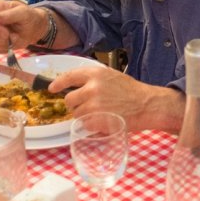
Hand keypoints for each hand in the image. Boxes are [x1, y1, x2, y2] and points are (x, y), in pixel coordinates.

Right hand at [0, 1, 45, 51]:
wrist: (32, 29)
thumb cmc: (28, 17)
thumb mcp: (24, 13)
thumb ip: (10, 15)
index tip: (6, 34)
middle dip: (1, 38)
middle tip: (14, 37)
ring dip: (4, 43)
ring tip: (14, 37)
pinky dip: (3, 48)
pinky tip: (10, 43)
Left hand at [50, 66, 183, 132]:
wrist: (148, 105)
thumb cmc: (133, 91)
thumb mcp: (112, 77)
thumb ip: (94, 79)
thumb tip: (76, 86)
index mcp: (95, 74)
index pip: (69, 76)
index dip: (58, 83)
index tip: (52, 88)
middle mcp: (91, 88)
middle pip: (69, 100)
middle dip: (75, 105)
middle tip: (86, 107)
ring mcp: (93, 105)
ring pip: (76, 114)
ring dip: (84, 116)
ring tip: (100, 115)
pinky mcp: (97, 120)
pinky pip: (85, 125)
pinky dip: (91, 126)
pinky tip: (103, 122)